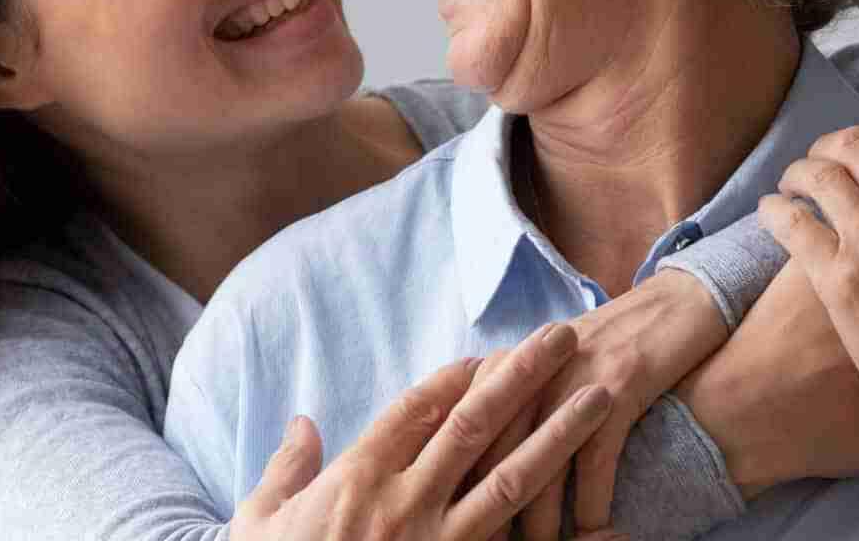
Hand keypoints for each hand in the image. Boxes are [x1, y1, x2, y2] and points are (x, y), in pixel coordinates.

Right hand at [230, 322, 621, 540]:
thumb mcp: (259, 522)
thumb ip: (286, 469)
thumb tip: (303, 423)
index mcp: (356, 479)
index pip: (416, 410)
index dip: (454, 379)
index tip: (486, 355)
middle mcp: (403, 504)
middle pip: (474, 424)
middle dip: (522, 375)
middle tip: (563, 336)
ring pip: (510, 479)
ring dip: (559, 433)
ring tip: (599, 396)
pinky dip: (552, 522)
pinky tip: (593, 508)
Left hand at [470, 270, 727, 540]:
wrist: (676, 306)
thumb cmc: (610, 346)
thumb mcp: (550, 368)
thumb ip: (510, 404)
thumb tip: (477, 464)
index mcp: (503, 367)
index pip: (463, 438)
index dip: (459, 489)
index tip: (461, 525)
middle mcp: (529, 370)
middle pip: (496, 458)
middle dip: (495, 514)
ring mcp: (573, 377)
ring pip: (541, 466)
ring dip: (543, 521)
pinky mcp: (618, 385)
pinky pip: (594, 460)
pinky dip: (591, 503)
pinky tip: (594, 529)